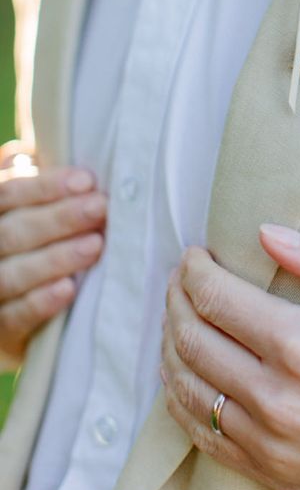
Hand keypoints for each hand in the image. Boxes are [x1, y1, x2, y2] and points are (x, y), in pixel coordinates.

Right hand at [0, 141, 106, 365]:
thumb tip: (45, 156)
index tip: (87, 181)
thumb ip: (35, 182)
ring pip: (12, 274)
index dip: (45, 187)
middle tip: (100, 208)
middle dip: (59, 219)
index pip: (7, 194)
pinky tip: (68, 290)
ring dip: (55, 258)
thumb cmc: (37, 243)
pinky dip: (40, 303)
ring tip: (94, 245)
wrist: (24, 311)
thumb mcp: (33, 210)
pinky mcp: (1, 334)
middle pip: (12, 232)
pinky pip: (14, 318)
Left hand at [162, 226, 299, 489]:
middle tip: (182, 277)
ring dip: (171, 343)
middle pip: (193, 339)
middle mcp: (277, 401)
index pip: (219, 300)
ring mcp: (269, 445)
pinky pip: (201, 434)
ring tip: (178, 315)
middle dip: (177, 299)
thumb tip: (269, 235)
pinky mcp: (270, 474)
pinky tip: (184, 371)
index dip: (196, 271)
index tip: (196, 255)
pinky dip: (180, 396)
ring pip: (187, 387)